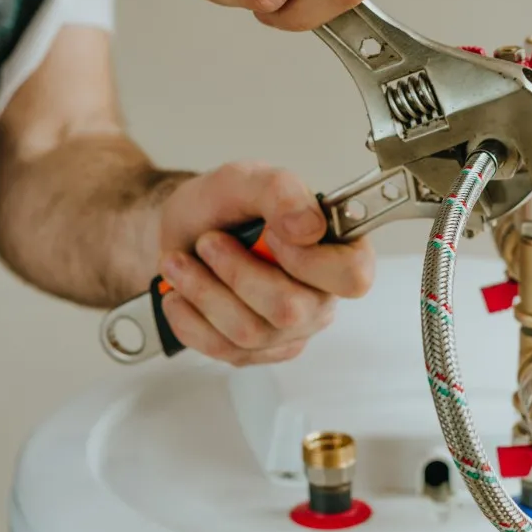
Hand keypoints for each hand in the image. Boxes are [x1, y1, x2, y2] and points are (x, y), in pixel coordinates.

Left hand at [154, 161, 375, 365]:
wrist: (183, 231)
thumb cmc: (222, 206)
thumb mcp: (245, 179)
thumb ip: (281, 190)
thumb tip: (309, 227)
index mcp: (337, 251)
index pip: (352, 276)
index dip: (308, 261)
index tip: (269, 234)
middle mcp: (321, 296)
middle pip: (290, 312)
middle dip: (235, 274)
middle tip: (208, 242)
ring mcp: (290, 330)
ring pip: (249, 333)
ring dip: (203, 292)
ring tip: (179, 262)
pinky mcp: (256, 351)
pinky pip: (223, 349)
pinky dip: (189, 318)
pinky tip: (179, 294)